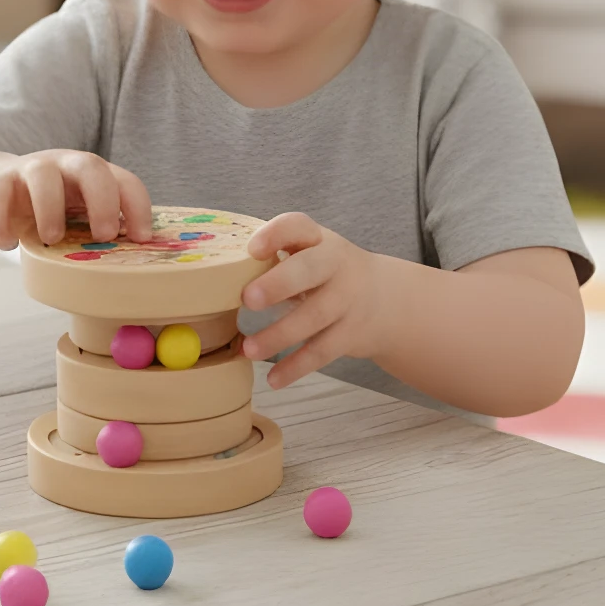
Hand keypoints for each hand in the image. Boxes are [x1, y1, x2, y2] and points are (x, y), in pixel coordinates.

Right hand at [0, 150, 152, 250]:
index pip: (124, 181)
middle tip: (104, 235)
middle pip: (90, 166)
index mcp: (92, 176)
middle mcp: (64, 166)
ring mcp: (30, 169)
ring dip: (50, 208)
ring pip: (42, 174)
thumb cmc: (45, 208)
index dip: (137, 207)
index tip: (142, 238)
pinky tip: (5, 244)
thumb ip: (94, 230)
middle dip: (102, 200)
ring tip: (50, 239)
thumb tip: (126, 273)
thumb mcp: (74, 215)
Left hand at [240, 212, 381, 386]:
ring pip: (315, 316)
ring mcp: (347, 300)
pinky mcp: (352, 333)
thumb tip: (218, 279)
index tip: (251, 249)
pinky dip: (297, 367)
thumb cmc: (327, 273)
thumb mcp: (311, 253)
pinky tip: (274, 379)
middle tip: (247, 299)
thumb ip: (276, 258)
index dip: (276, 234)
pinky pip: (323, 351)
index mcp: (318, 239)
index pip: (298, 226)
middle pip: (310, 270)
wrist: (386, 300)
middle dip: (279, 283)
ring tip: (249, 350)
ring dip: (280, 335)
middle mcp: (336, 264)